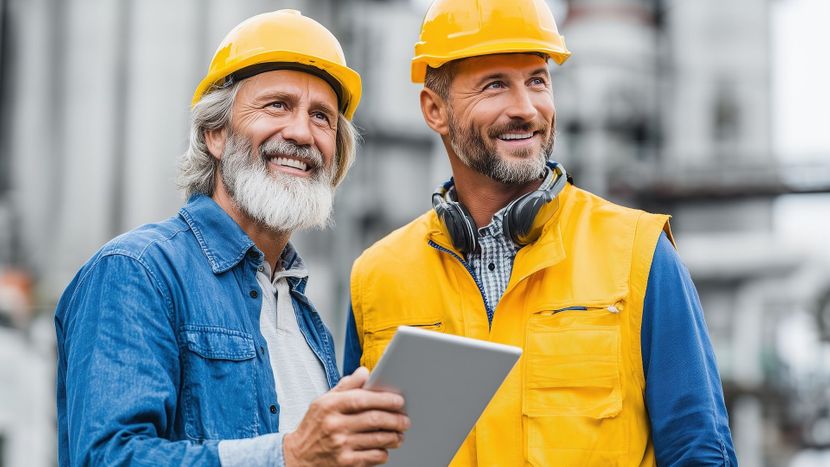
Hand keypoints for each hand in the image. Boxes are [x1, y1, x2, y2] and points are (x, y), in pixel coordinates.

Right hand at [283, 367, 409, 465]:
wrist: (297, 457)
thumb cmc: (313, 427)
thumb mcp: (323, 402)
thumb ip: (345, 386)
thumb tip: (364, 372)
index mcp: (329, 406)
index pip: (362, 399)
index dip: (384, 399)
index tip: (398, 401)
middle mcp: (334, 425)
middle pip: (374, 419)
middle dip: (395, 419)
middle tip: (404, 420)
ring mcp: (340, 445)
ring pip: (377, 439)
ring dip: (394, 436)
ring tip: (399, 434)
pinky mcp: (345, 463)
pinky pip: (373, 456)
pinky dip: (383, 452)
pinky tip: (385, 448)